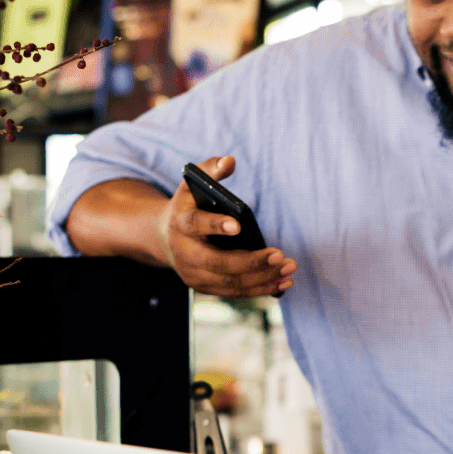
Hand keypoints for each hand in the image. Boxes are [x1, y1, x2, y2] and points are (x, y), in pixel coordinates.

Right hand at [157, 155, 295, 296]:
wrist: (164, 238)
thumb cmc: (187, 207)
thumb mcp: (192, 185)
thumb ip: (210, 169)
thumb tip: (229, 161)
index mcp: (181, 223)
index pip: (196, 224)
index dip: (216, 225)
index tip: (238, 225)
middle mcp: (184, 253)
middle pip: (217, 263)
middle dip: (250, 262)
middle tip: (279, 255)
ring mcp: (193, 274)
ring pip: (229, 283)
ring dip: (262, 278)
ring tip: (288, 269)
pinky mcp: (204, 287)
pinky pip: (234, 292)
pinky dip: (259, 289)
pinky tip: (282, 282)